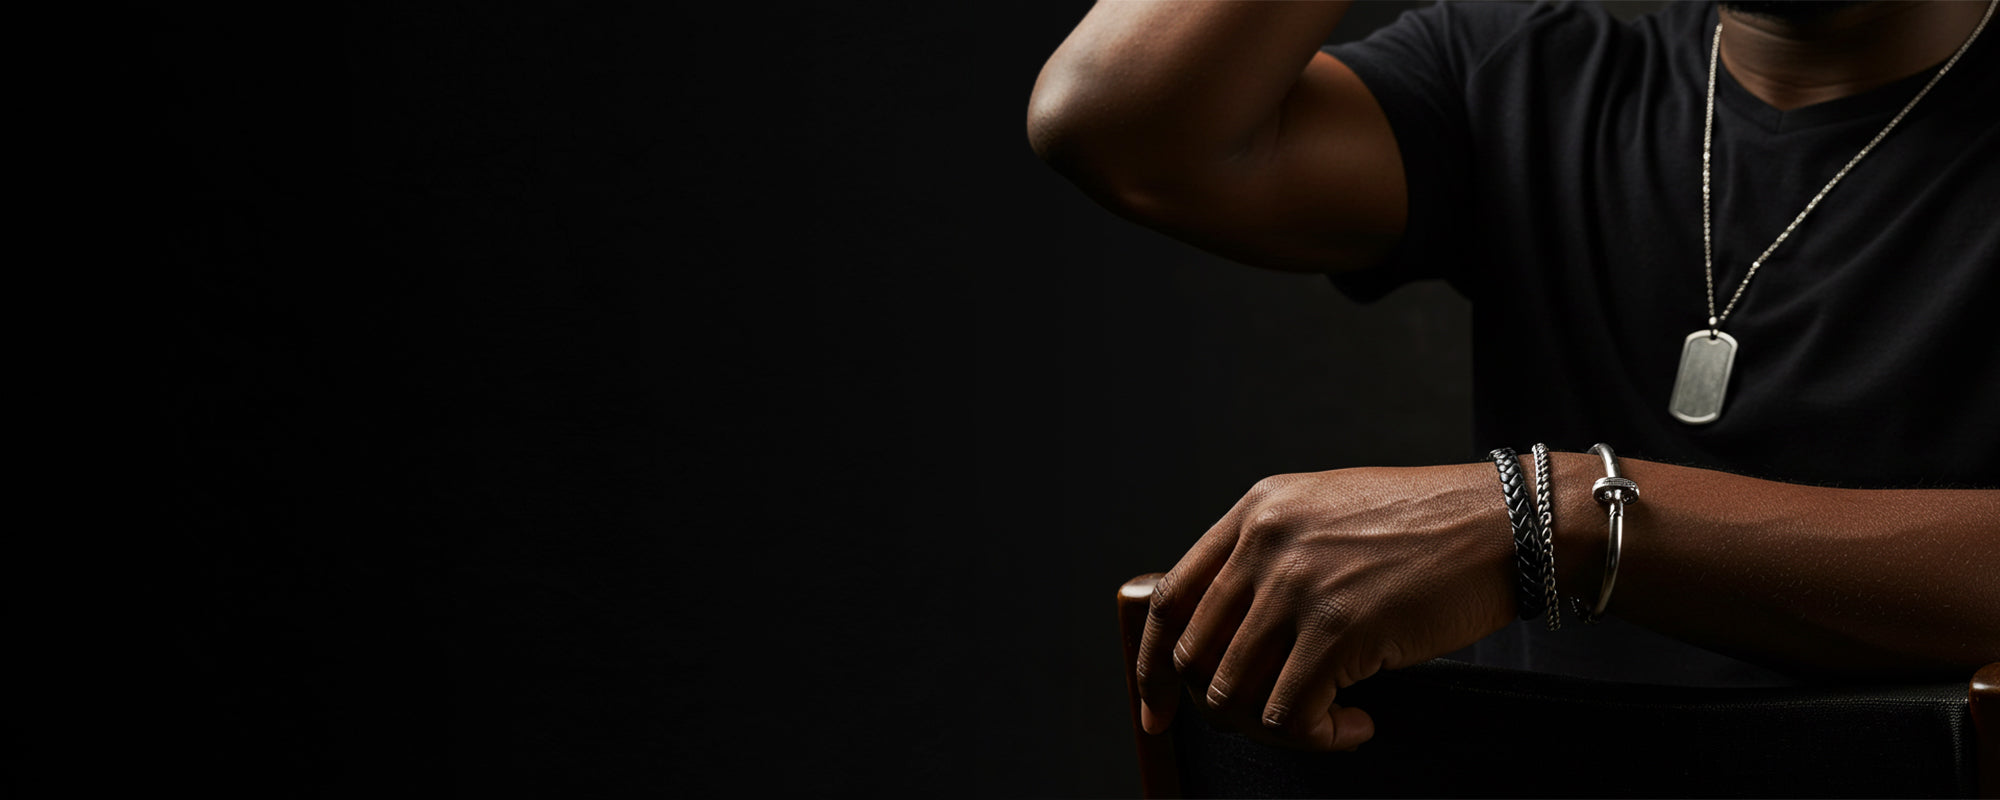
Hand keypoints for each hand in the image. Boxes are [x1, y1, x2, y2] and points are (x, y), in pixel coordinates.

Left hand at [1135, 463, 1516, 749]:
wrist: (1508, 525)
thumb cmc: (1429, 526)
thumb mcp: (1328, 511)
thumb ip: (1272, 555)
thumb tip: (1230, 637)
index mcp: (1256, 511)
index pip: (1169, 599)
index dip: (1150, 665)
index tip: (1155, 709)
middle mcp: (1265, 544)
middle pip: (1194, 657)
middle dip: (1220, 709)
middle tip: (1268, 723)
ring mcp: (1297, 587)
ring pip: (1234, 696)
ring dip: (1275, 727)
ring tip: (1325, 720)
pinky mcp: (1337, 632)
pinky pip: (1291, 717)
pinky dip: (1319, 737)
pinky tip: (1357, 723)